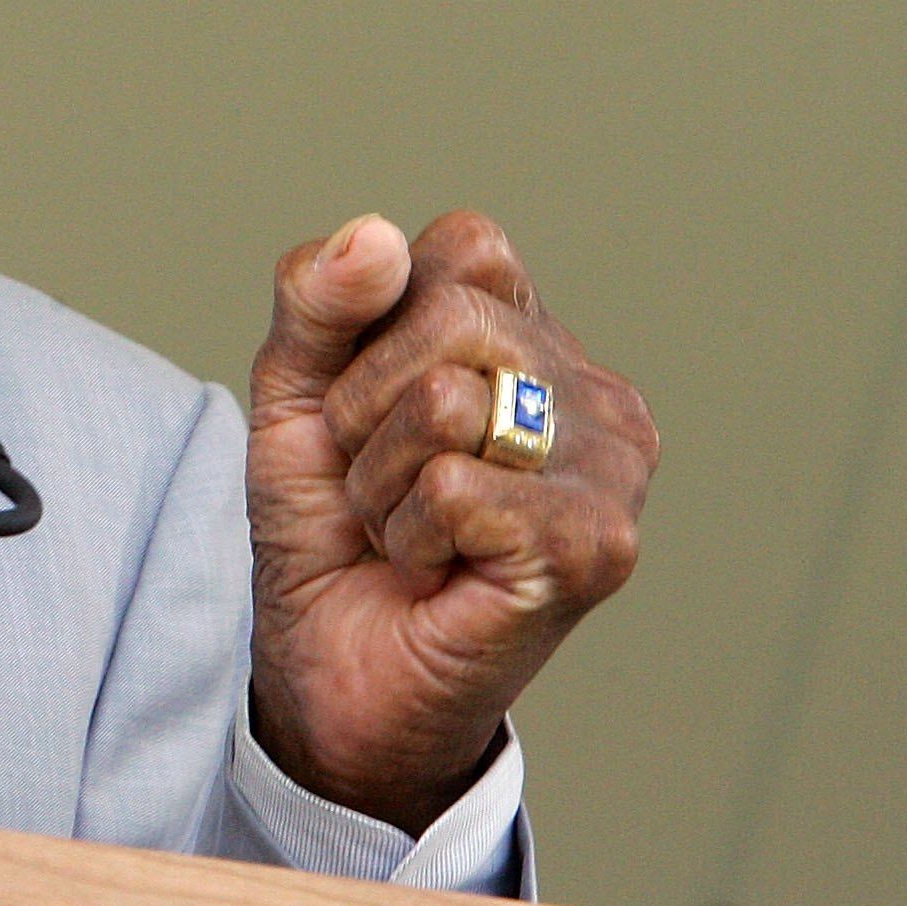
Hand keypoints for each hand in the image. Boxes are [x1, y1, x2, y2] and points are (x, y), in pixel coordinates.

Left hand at [244, 210, 657, 833]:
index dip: (371, 325)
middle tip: (381, 482)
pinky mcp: (595, 545)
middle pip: (447, 316)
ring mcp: (611, 469)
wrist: (330, 668)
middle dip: (364, 409)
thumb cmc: (330, 527)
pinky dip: (409, 533)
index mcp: (535, 337)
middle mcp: (595, 392)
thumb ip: (317, 302)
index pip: (462, 247)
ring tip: (410, 528)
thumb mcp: (295, 393)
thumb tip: (373, 237)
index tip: (362, 403)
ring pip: (444, 401)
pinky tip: (437, 570)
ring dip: (381, 481)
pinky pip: (453, 485)